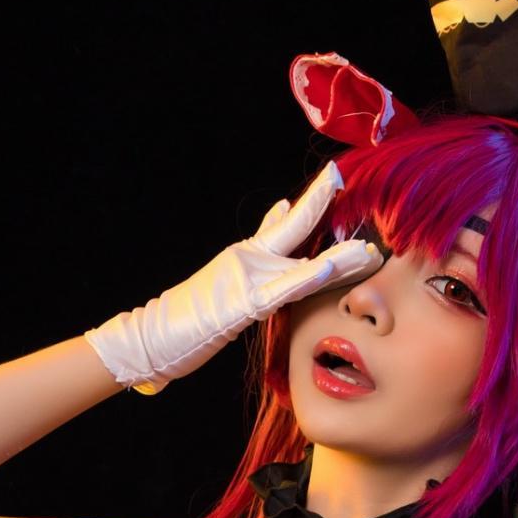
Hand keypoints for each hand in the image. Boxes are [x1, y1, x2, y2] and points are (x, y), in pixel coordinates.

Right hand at [83, 162, 381, 392]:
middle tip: (349, 182)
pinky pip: (280, 292)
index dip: (313, 203)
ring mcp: (245, 280)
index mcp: (249, 258)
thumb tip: (281, 210)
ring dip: (336, 258)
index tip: (337, 180)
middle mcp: (249, 261)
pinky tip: (328, 269)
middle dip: (322, 206)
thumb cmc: (191, 318)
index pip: (287, 226)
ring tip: (365, 250)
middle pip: (295, 230)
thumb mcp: (229, 280)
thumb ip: (256, 250)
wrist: (152, 337)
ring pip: (298, 263)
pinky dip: (304, 279)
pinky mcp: (242, 305)